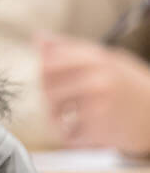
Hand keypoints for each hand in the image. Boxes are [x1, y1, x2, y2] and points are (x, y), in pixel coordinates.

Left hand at [38, 34, 149, 154]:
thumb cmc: (134, 86)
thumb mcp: (111, 58)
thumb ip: (72, 48)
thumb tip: (38, 38)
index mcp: (96, 59)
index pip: (50, 60)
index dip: (43, 70)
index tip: (47, 77)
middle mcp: (95, 80)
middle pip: (47, 86)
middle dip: (47, 95)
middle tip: (58, 101)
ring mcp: (97, 106)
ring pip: (53, 111)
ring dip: (55, 117)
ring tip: (67, 118)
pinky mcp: (99, 130)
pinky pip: (68, 134)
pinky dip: (71, 135)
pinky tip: (82, 131)